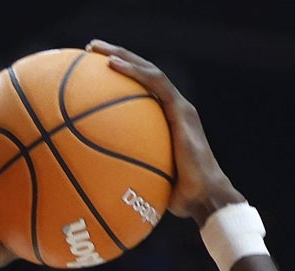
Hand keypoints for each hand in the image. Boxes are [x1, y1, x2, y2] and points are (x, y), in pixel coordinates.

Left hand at [87, 40, 245, 225]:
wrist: (204, 198)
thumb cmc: (178, 198)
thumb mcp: (148, 182)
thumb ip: (130, 174)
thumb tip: (98, 182)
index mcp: (169, 122)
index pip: (143, 91)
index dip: (122, 77)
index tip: (94, 72)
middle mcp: (175, 110)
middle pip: (144, 74)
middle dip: (117, 56)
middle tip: (90, 50)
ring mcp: (180, 108)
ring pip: (149, 70)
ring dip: (122, 55)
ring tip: (95, 48)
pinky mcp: (182, 110)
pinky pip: (155, 83)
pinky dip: (133, 71)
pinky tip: (111, 65)